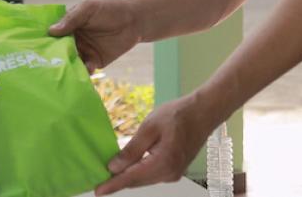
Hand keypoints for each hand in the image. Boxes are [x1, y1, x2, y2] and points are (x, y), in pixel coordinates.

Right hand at [49, 0, 141, 71]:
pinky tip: (82, 73)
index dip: (44, 42)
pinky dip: (83, 73)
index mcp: (68, 27)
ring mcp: (84, 53)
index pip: (52, 36)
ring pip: (71, 62)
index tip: (34, 49)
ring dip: (66, 67)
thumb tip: (51, 31)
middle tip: (43, 66)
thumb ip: (71, 19)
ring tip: (60, 73)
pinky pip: (86, 70)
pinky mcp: (95, 62)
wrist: (133, 21)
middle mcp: (73, 41)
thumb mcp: (88, 9)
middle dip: (53, 58)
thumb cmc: (109, 9)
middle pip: (59, 52)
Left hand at [95, 94, 213, 195]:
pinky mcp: (175, 170)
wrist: (204, 113)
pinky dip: (139, 172)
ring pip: (144, 179)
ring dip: (128, 177)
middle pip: (137, 181)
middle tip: (99, 182)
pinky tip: (129, 166)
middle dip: (118, 182)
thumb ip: (132, 149)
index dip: (113, 185)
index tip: (97, 191)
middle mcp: (169, 173)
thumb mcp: (150, 127)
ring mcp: (174, 174)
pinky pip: (152, 175)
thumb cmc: (179, 115)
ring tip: (110, 174)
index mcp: (163, 163)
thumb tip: (114, 167)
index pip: (132, 178)